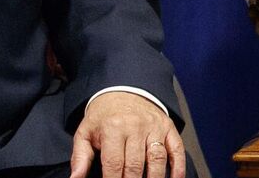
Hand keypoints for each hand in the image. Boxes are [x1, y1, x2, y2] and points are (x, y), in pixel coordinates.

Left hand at [69, 91, 183, 177]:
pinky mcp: (168, 128)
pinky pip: (177, 149)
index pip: (114, 164)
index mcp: (113, 128)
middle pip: (135, 165)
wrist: (123, 90)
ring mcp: (154, 127)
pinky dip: (178, 167)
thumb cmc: (103, 118)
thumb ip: (80, 158)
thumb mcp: (85, 133)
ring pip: (157, 159)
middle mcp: (136, 126)